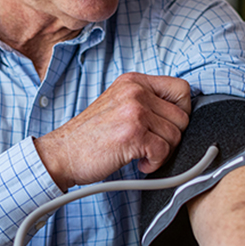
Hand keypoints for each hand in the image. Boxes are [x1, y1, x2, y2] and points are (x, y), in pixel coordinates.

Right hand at [34, 73, 190, 190]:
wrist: (62, 153)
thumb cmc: (90, 136)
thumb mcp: (118, 104)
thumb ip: (146, 102)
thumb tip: (181, 114)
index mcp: (133, 81)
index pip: (182, 88)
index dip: (181, 111)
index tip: (165, 126)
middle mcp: (135, 91)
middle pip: (182, 117)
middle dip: (171, 137)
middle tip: (150, 145)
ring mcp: (134, 111)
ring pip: (176, 136)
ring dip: (162, 152)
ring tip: (140, 154)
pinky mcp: (133, 134)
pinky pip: (164, 152)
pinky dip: (154, 164)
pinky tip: (138, 162)